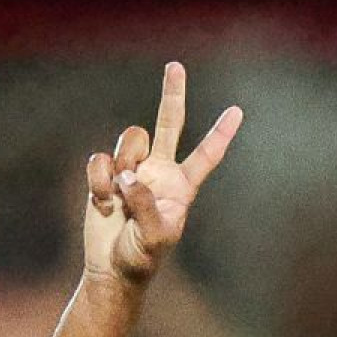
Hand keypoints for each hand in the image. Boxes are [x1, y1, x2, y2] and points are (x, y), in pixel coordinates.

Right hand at [85, 61, 242, 287]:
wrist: (111, 269)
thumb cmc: (141, 258)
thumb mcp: (154, 237)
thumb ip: (144, 202)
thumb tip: (127, 175)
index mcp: (181, 187)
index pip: (205, 156)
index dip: (220, 135)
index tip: (237, 112)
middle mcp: (159, 171)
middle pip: (168, 124)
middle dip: (172, 95)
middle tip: (175, 67)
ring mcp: (131, 171)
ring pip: (129, 140)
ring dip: (123, 163)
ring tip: (119, 197)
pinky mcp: (105, 176)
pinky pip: (100, 161)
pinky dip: (99, 182)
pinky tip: (103, 203)